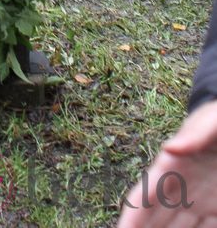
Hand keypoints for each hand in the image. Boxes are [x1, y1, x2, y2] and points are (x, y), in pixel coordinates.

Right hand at [117, 98, 216, 225]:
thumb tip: (169, 147)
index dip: (130, 218)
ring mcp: (198, 199)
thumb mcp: (211, 122)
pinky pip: (203, 227)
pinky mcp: (215, 206)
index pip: (142, 198)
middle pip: (155, 220)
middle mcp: (180, 187)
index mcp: (171, 166)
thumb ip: (194, 133)